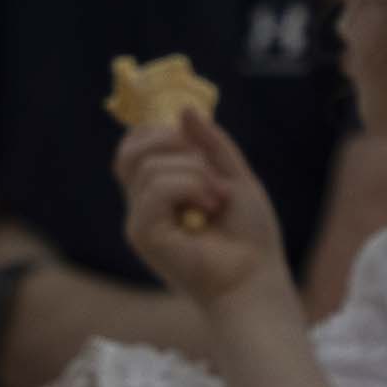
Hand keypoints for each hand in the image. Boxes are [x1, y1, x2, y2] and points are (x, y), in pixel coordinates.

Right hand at [116, 110, 289, 312]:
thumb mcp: (236, 178)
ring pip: (151, 166)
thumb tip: (184, 110)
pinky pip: (156, 189)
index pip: (135, 146)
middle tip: (208, 166)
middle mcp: (142, 204)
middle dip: (171, 142)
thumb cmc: (249, 236)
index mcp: (159, 190)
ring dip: (196, 174)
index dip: (156, 131)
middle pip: (131, 149)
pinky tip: (209, 209)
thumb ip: (211, 145)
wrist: (255, 277)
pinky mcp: (142, 234)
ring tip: (217, 200)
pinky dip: (190, 189)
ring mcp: (139, 219)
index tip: (193, 140)